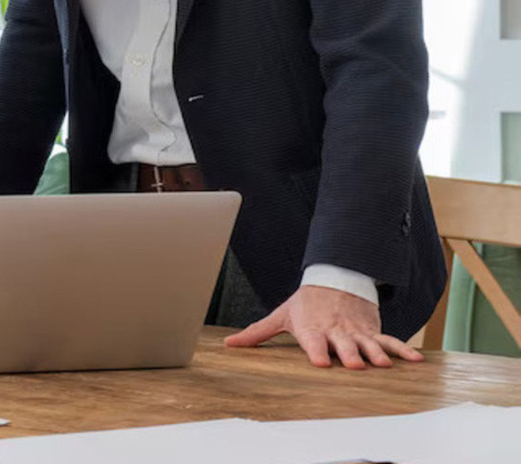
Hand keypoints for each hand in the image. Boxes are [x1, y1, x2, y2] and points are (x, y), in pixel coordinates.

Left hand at [224, 285, 423, 368]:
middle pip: (343, 345)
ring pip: (368, 344)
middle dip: (348, 354)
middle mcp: (336, 332)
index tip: (319, 362)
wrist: (334, 279)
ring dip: (376, 354)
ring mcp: (356, 332)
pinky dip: (403, 350)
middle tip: (354, 365)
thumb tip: (230, 344)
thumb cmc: (305, 304)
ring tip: (382, 364)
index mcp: (312, 329)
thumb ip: (257, 333)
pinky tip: (416, 361)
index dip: (316, 351)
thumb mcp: (281, 315)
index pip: (313, 341)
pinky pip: (390, 342)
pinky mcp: (373, 331)